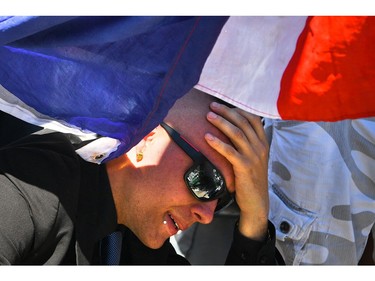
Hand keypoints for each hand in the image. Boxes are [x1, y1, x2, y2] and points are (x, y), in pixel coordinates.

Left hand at [205, 102, 268, 240]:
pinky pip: (229, 151)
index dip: (238, 109)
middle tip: (211, 105)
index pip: (253, 118)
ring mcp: (253, 156)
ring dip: (221, 122)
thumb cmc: (251, 178)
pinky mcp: (244, 167)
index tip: (224, 104)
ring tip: (208, 116)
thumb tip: (232, 128)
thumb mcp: (254, 158)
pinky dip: (218, 142)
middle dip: (226, 111)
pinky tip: (207, 137)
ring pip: (237, 133)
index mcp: (263, 142)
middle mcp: (260, 147)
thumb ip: (247, 143)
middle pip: (243, 122)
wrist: (257, 201)